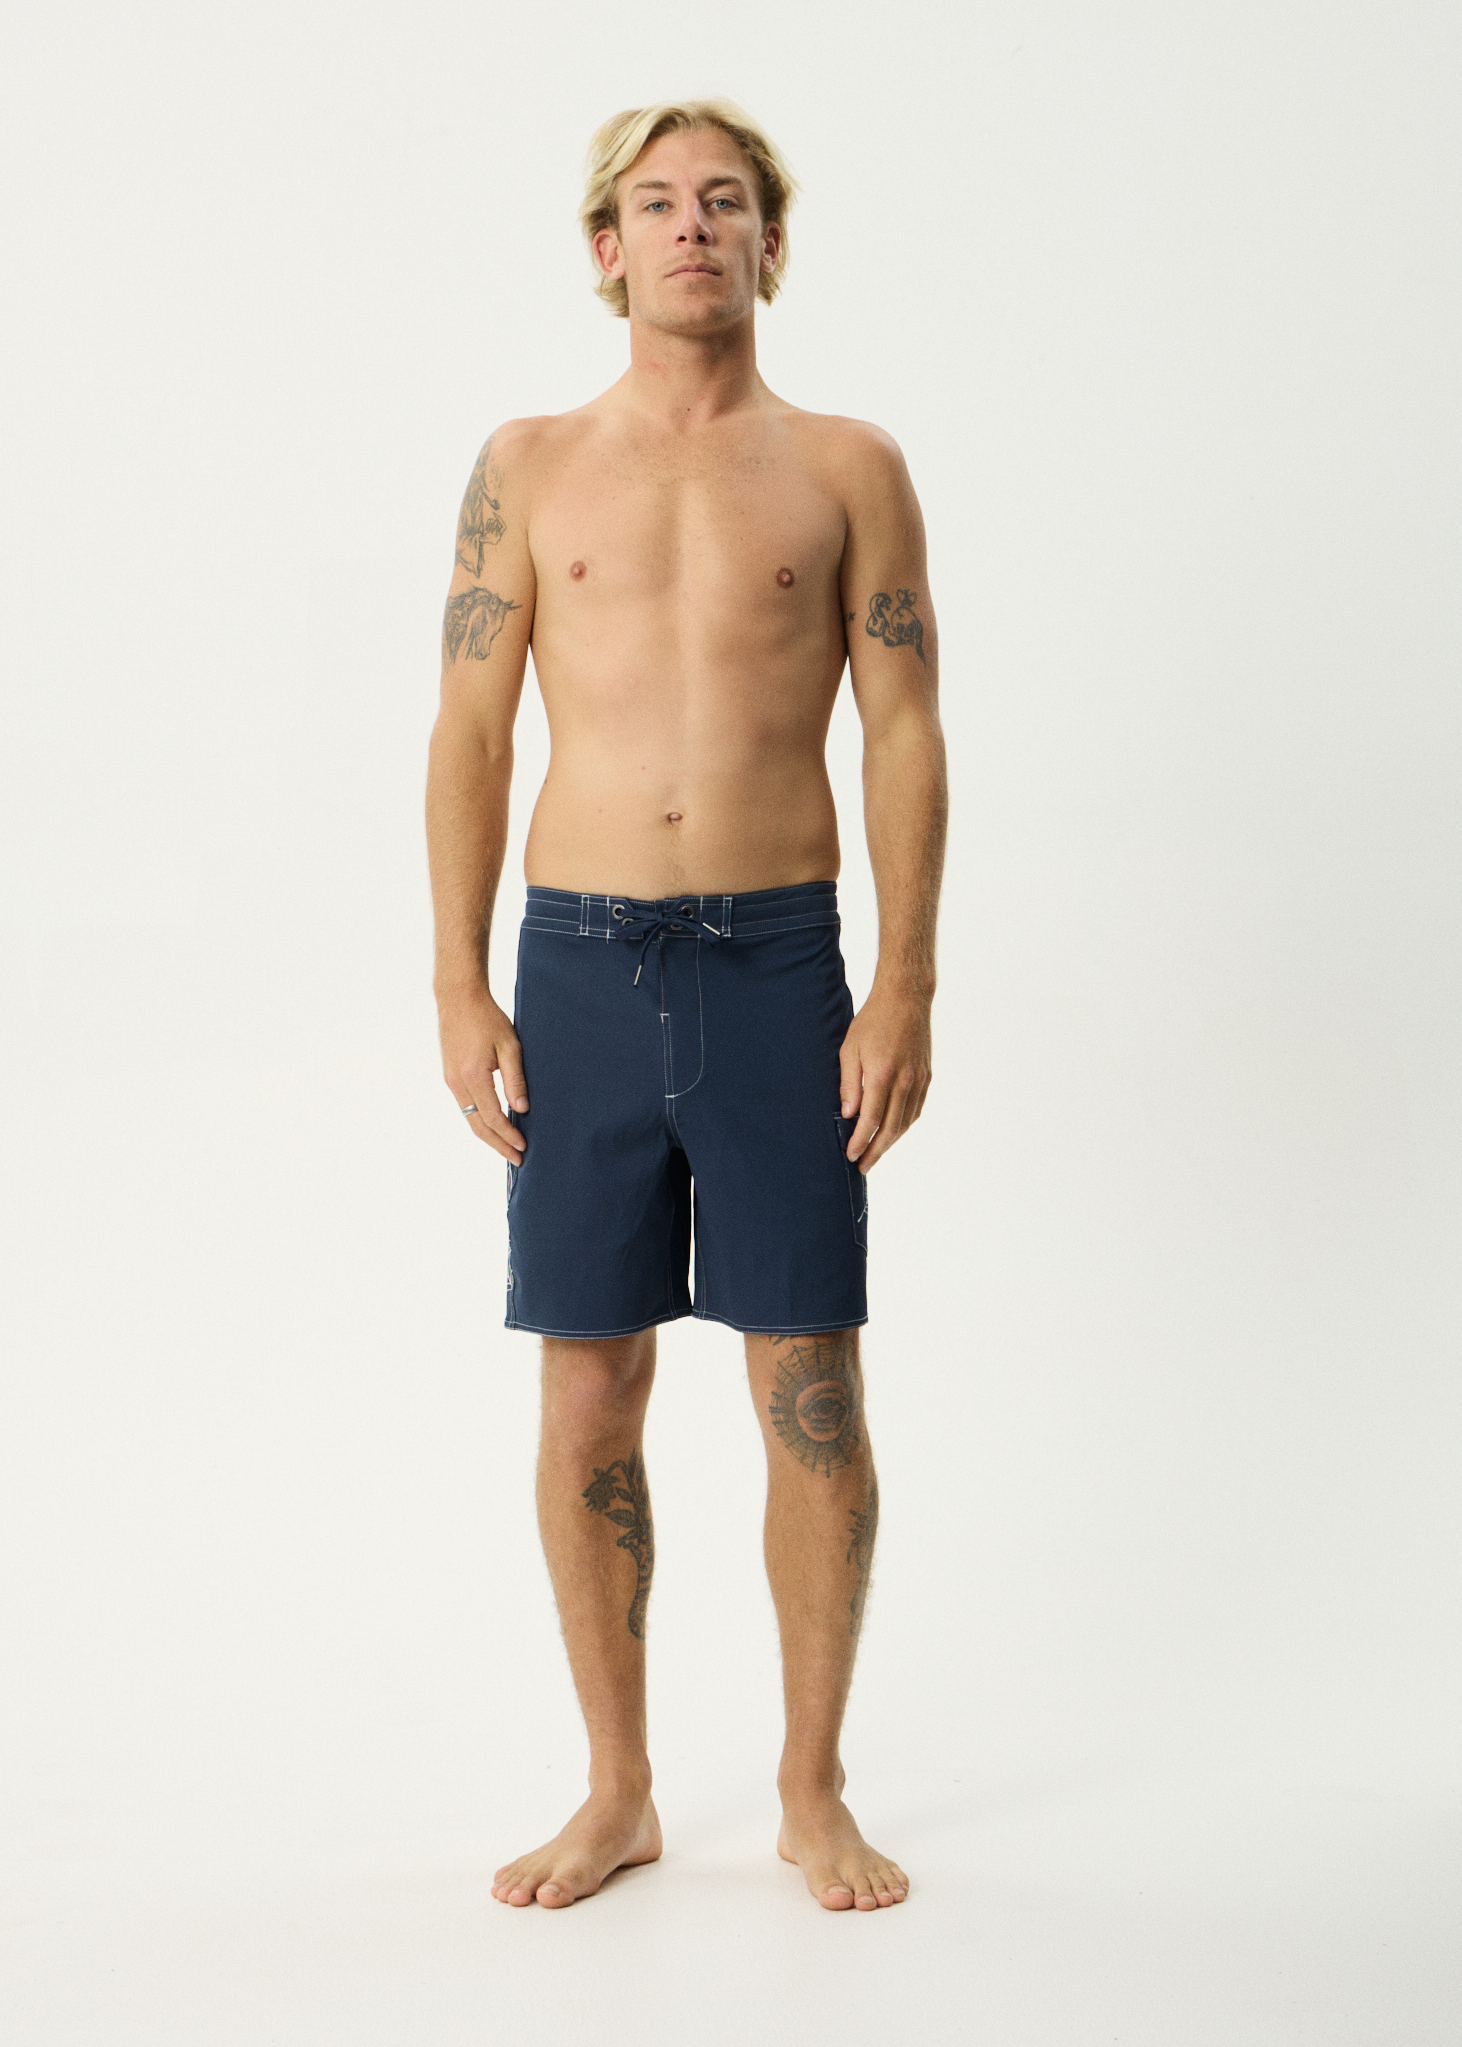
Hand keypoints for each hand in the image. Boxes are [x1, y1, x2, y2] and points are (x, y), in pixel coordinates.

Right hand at [437, 986, 527, 1162]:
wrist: (458, 998)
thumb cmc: (487, 1018)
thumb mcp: (510, 1047)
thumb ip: (516, 1080)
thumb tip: (521, 1110)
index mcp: (473, 1077)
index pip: (493, 1118)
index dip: (509, 1136)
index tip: (524, 1147)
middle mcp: (457, 1083)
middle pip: (477, 1126)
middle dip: (498, 1145)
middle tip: (517, 1160)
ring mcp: (450, 1080)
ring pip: (469, 1118)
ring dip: (488, 1135)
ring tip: (506, 1146)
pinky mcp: (449, 1075)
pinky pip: (465, 1106)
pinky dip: (479, 1120)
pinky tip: (493, 1124)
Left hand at [838, 984, 932, 1173]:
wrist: (906, 999)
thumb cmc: (872, 1021)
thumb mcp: (850, 1049)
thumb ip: (849, 1084)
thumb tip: (848, 1115)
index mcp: (882, 1074)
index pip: (872, 1119)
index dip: (861, 1141)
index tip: (851, 1155)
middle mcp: (905, 1080)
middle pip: (891, 1128)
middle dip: (876, 1151)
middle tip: (863, 1167)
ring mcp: (919, 1079)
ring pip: (906, 1122)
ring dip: (891, 1142)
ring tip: (876, 1153)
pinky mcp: (926, 1076)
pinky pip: (916, 1109)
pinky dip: (904, 1126)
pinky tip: (893, 1133)